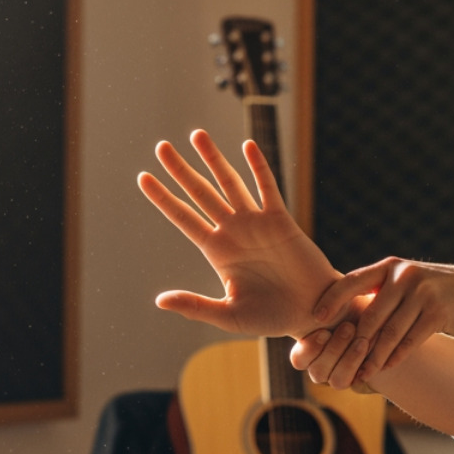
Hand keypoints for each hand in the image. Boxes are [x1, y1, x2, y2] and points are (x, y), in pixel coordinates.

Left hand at [139, 129, 340, 337]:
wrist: (311, 314)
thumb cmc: (271, 318)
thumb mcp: (229, 316)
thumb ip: (196, 306)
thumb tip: (159, 300)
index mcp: (217, 252)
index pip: (184, 218)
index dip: (164, 198)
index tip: (143, 177)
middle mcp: (233, 232)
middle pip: (200, 194)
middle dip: (180, 170)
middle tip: (160, 147)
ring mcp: (256, 223)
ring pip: (230, 183)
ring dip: (214, 159)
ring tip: (196, 135)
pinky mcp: (282, 220)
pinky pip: (267, 188)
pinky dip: (258, 167)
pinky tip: (247, 146)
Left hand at [304, 258, 453, 385]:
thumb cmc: (433, 290)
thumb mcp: (405, 281)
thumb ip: (379, 292)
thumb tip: (343, 315)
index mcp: (389, 266)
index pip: (352, 280)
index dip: (331, 299)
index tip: (315, 317)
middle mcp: (404, 275)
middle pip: (370, 315)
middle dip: (355, 341)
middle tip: (341, 360)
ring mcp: (423, 293)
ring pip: (389, 332)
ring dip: (374, 356)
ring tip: (363, 371)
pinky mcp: (439, 312)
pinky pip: (410, 340)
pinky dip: (397, 356)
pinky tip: (387, 367)